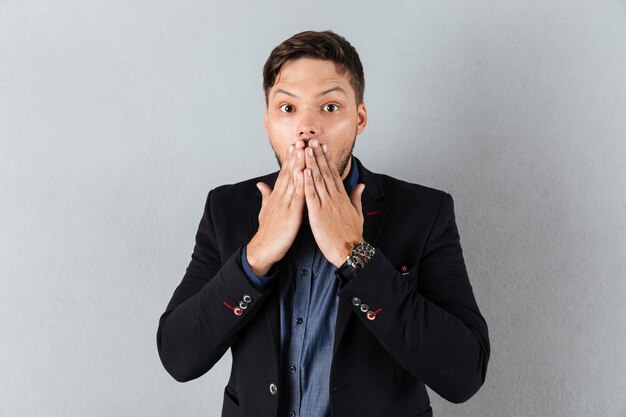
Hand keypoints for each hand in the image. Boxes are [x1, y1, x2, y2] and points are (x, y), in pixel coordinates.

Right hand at [247, 141, 305, 274]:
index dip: (290, 159)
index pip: (285, 173)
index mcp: (277, 196)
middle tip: (301, 140)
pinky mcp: (290, 215)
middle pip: (289, 172)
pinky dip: (301, 184)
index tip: (296, 145)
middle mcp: (280, 197)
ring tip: (303, 150)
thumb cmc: (268, 232)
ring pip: (293, 181)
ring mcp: (285, 204)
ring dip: (298, 164)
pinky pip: (297, 197)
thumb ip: (266, 196)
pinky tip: (304, 173)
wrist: (263, 249)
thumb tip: (261, 185)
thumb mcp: (266, 211)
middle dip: (295, 156)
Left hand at [303, 139, 364, 266]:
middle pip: (325, 173)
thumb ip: (356, 198)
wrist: (350, 251)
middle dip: (318, 156)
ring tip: (306, 149)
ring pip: (318, 180)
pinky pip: (312, 196)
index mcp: (342, 197)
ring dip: (311, 163)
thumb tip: (360, 186)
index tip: (322, 147)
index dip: (327, 160)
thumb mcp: (358, 214)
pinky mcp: (318, 214)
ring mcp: (327, 205)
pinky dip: (307, 183)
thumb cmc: (352, 235)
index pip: (333, 174)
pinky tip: (303, 171)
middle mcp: (335, 198)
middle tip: (312, 141)